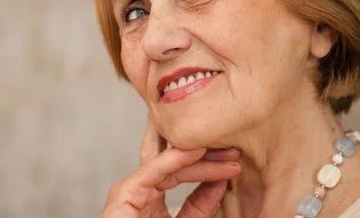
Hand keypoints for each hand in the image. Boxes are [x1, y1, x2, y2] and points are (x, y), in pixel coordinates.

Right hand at [102, 117, 240, 217]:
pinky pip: (152, 170)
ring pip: (168, 166)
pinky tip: (196, 151)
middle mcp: (142, 192)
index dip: (211, 171)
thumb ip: (201, 208)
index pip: (185, 179)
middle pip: (178, 169)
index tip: (235, 164)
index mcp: (153, 202)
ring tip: (224, 152)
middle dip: (207, 159)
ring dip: (198, 156)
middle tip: (235, 152)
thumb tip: (220, 184)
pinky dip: (175, 159)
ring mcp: (131, 191)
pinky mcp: (124, 193)